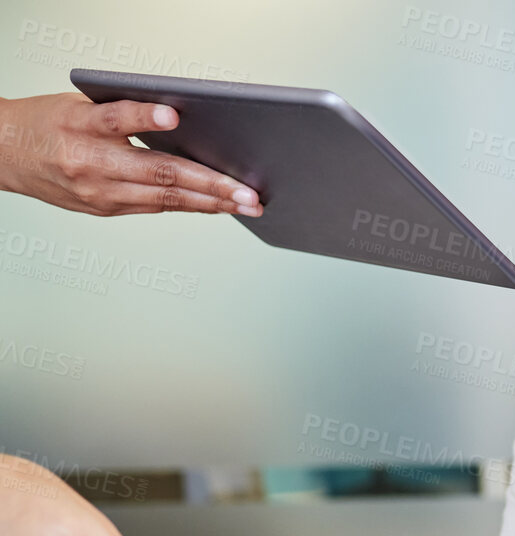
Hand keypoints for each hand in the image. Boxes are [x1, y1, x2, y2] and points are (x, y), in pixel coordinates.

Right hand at [0, 93, 259, 216]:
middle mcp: (90, 164)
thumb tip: (179, 119)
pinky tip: (217, 205)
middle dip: (210, 184)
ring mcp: (99, 193)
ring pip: (164, 198)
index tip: (173, 116)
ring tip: (246, 205)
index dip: (144, 117)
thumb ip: (122, 112)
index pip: (115, 120)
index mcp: (79, 126)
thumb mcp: (77, 105)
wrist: (3, 154)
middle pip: (157, 172)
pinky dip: (188, 205)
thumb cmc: (45, 122)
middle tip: (247, 192)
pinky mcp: (104, 209)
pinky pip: (155, 207)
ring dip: (211, 203)